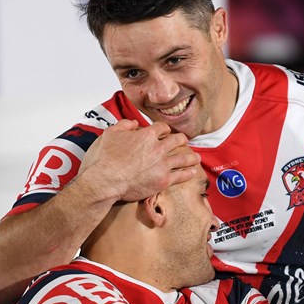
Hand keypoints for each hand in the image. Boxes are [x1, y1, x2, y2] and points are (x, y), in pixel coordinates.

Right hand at [80, 119, 201, 201]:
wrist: (107, 180)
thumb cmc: (106, 158)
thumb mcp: (110, 133)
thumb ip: (124, 125)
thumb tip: (134, 123)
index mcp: (147, 135)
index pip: (162, 128)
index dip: (165, 129)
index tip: (166, 131)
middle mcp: (158, 148)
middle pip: (177, 140)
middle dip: (182, 139)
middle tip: (184, 141)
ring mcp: (163, 164)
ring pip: (183, 158)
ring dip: (192, 157)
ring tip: (196, 157)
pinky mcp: (164, 180)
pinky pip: (181, 175)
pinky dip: (189, 173)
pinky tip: (193, 172)